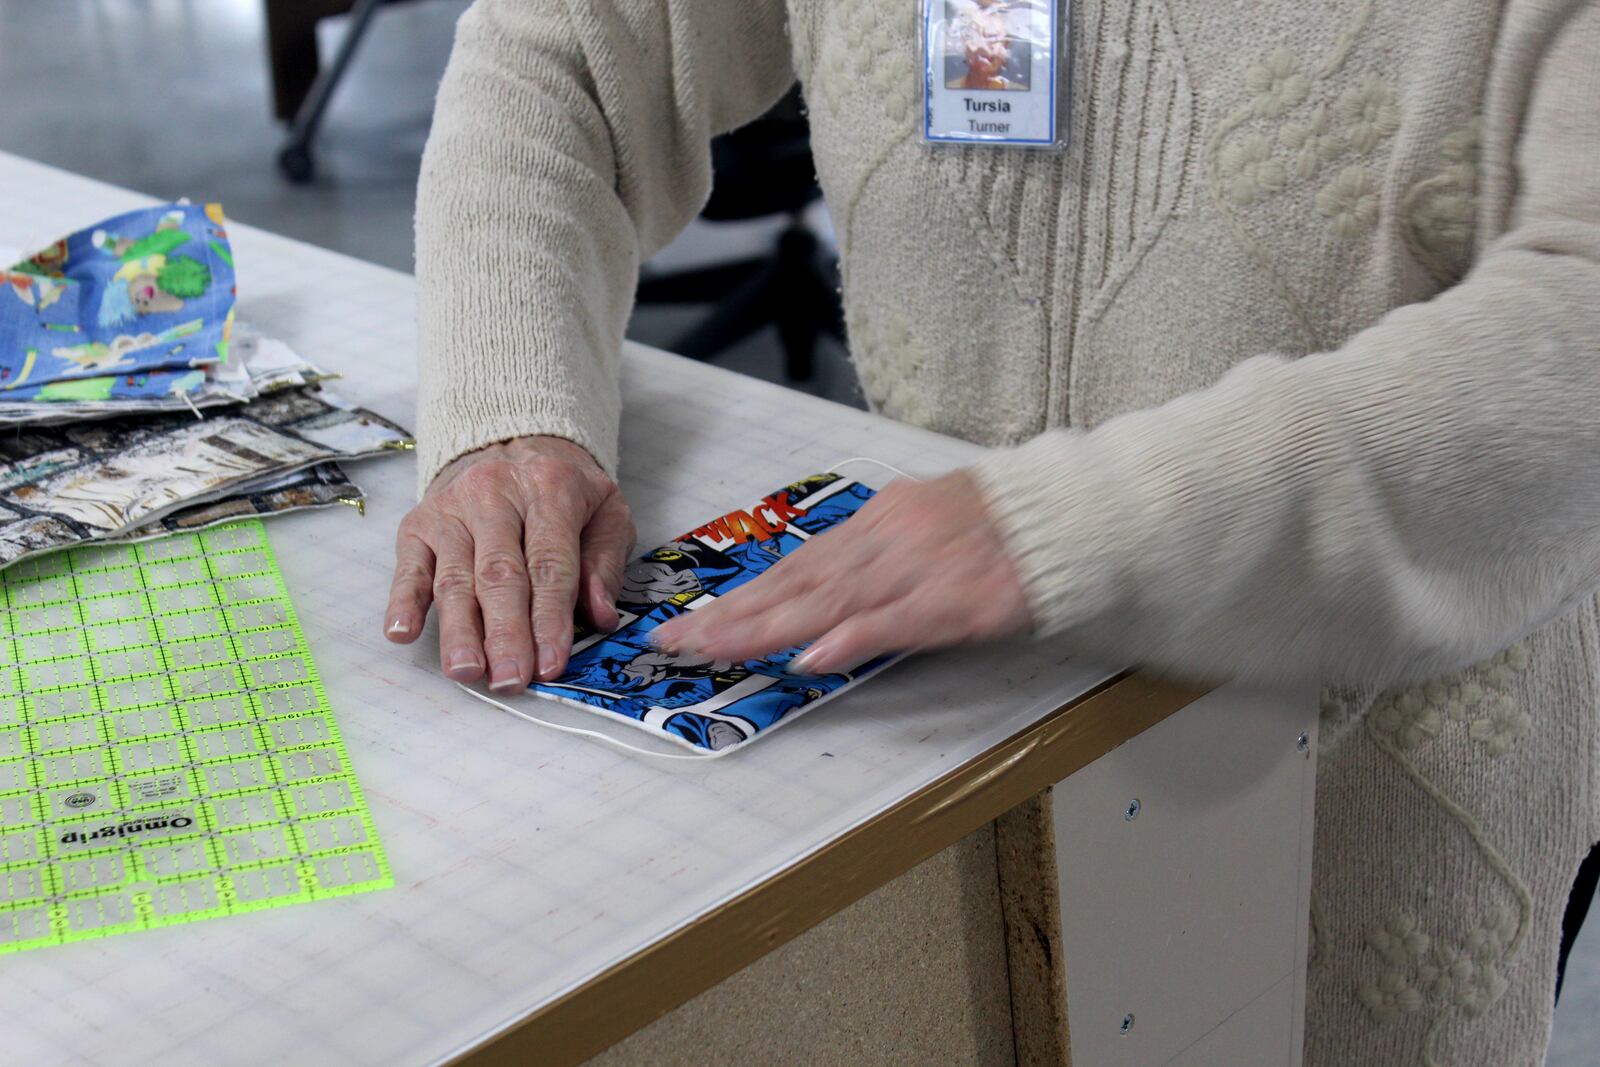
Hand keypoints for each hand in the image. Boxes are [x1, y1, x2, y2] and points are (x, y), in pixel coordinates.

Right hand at [384, 435, 634, 691]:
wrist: (513, 442)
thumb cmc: (565, 491)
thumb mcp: (607, 513)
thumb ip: (606, 564)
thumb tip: (600, 616)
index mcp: (550, 488)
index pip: (550, 564)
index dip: (550, 619)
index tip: (551, 665)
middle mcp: (495, 493)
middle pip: (499, 574)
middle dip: (505, 633)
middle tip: (511, 680)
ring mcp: (451, 508)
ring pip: (454, 577)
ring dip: (459, 630)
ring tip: (467, 671)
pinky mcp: (418, 523)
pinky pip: (408, 566)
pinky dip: (403, 601)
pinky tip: (402, 633)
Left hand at [651, 471, 1031, 673]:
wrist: (1070, 513)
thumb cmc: (1004, 524)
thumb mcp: (927, 523)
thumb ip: (876, 556)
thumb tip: (828, 603)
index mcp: (878, 522)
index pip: (795, 565)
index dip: (740, 597)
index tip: (693, 620)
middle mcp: (886, 540)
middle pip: (795, 583)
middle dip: (731, 616)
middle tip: (675, 641)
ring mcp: (918, 568)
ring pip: (827, 601)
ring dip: (766, 628)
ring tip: (714, 649)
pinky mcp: (955, 599)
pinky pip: (894, 621)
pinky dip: (849, 637)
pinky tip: (810, 656)